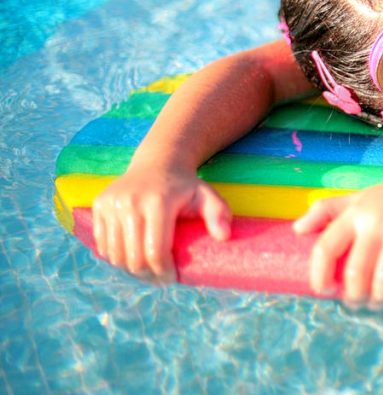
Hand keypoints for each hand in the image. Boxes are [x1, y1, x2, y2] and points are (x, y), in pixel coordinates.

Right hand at [92, 166, 231, 281]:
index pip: (155, 252)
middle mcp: (131, 202)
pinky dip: (114, 257)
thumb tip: (224, 236)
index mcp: (158, 202)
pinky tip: (130, 259)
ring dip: (129, 269)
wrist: (158, 162)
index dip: (163, 272)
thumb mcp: (206, 196)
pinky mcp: (99, 205)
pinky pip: (102, 244)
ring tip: (146, 271)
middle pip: (133, 258)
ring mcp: (112, 203)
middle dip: (147, 275)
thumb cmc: (186, 186)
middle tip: (159, 279)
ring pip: (115, 254)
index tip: (172, 278)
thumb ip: (218, 213)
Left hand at [292, 172, 382, 306]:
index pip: (326, 248)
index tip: (325, 291)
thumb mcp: (359, 197)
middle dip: (354, 297)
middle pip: (355, 274)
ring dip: (380, 299)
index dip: (319, 276)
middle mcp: (375, 221)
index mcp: (354, 213)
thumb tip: (297, 229)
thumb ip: (326, 210)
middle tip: (358, 303)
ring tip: (380, 302)